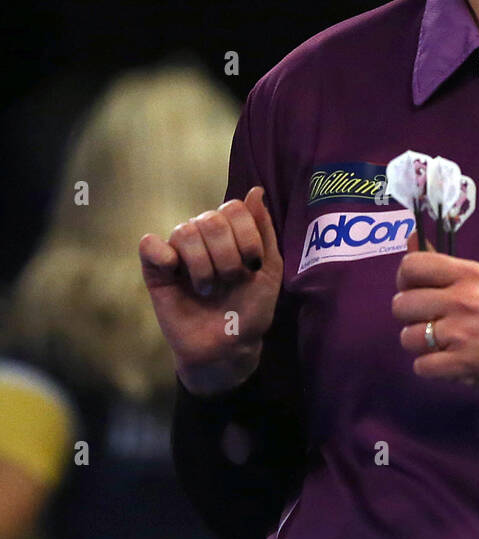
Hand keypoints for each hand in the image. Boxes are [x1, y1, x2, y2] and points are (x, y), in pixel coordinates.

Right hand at [138, 186, 283, 394]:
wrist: (229, 347)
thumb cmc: (251, 309)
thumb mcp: (269, 268)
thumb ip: (263, 229)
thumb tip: (255, 191)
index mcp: (230, 232)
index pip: (233, 208)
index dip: (246, 236)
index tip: (253, 265)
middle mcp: (203, 237)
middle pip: (211, 219)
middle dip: (227, 255)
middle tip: (230, 280)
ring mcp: (179, 253)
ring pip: (185, 231)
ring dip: (203, 264)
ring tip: (208, 288)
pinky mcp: (156, 272)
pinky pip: (150, 246)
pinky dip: (163, 254)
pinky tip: (175, 271)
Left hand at [392, 231, 478, 412]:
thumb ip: (441, 264)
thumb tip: (411, 237)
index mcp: (471, 274)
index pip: (412, 265)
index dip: (405, 279)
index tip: (416, 290)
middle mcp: (467, 299)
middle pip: (401, 304)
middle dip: (409, 316)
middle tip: (430, 320)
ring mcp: (464, 332)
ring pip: (407, 337)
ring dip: (419, 344)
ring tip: (441, 342)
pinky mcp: (462, 363)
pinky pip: (420, 366)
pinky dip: (429, 367)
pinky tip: (448, 360)